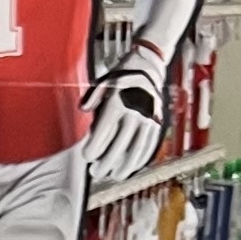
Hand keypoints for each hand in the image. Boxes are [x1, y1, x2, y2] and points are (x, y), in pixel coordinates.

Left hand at [83, 61, 166, 188]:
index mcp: (117, 103)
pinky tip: (132, 167)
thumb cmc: (122, 75)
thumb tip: (83, 110)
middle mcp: (134, 112)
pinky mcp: (157, 122)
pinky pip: (150, 144)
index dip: (94, 150)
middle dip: (105, 163)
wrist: (149, 64)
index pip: (103, 134)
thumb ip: (91, 98)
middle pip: (118, 146)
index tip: (87, 157)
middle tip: (96, 171)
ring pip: (136, 150)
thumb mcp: (103, 82)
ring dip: (125, 167)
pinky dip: (141, 159)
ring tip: (114, 175)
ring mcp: (148, 118)